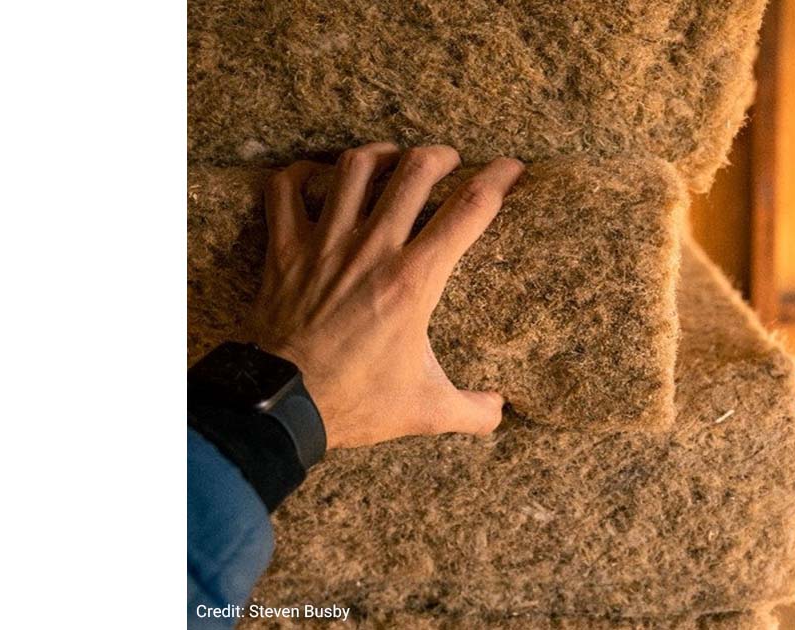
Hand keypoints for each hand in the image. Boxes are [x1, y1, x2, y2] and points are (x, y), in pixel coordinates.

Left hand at [246, 143, 524, 448]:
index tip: (512, 168)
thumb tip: (501, 411)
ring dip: (380, 153)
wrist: (281, 407)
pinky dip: (300, 174)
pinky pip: (285, 190)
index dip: (498, 179)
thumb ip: (472, 411)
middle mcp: (372, 249)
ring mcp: (324, 244)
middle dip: (440, 156)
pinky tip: (318, 176)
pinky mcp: (285, 250)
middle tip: (449, 161)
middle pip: (415, 171)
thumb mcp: (425, 411)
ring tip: (394, 157)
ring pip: (354, 168)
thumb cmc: (355, 404)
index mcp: (414, 280)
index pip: (469, 209)